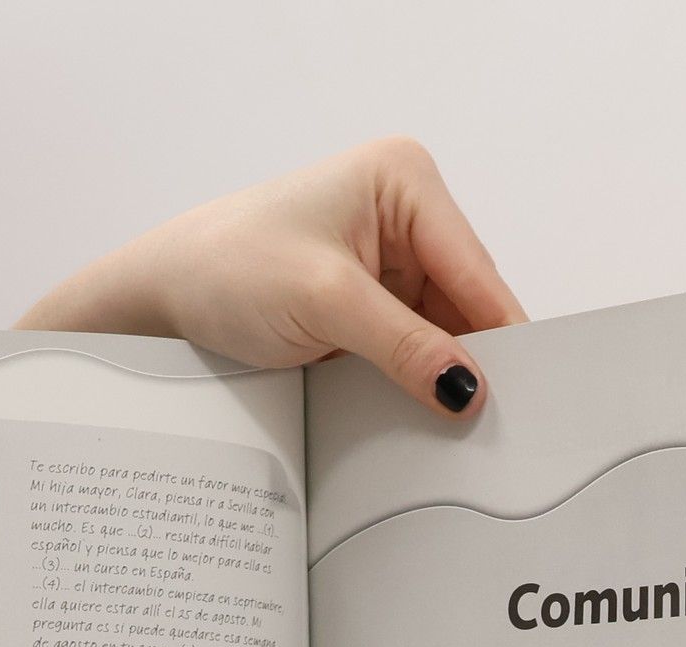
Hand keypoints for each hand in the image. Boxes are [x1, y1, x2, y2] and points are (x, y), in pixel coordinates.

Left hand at [18, 136, 525, 414]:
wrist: (161, 299)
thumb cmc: (225, 268)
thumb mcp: (324, 304)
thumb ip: (404, 345)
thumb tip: (468, 388)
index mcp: (404, 181)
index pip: (476, 269)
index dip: (501, 335)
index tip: (525, 396)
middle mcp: (403, 214)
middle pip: (466, 303)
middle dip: (469, 359)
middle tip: (484, 424)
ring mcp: (385, 261)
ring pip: (441, 333)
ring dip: (438, 377)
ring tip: (448, 426)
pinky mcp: (365, 304)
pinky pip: (409, 349)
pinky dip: (412, 382)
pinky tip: (416, 413)